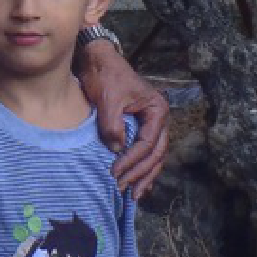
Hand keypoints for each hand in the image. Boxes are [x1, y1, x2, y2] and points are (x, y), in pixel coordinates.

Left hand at [75, 42, 168, 198]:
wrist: (98, 61)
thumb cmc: (105, 76)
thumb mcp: (108, 99)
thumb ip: (112, 125)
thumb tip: (116, 150)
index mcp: (156, 110)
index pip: (147, 143)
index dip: (132, 161)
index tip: (115, 172)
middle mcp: (158, 119)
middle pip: (156, 154)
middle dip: (141, 174)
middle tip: (124, 189)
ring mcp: (151, 124)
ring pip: (154, 156)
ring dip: (144, 176)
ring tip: (132, 195)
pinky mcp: (141, 128)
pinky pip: (146, 152)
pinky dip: (142, 168)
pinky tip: (137, 183)